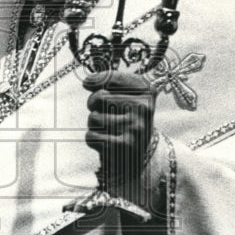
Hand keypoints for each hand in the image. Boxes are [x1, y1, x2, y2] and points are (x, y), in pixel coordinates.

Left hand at [83, 70, 156, 195]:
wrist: (141, 157)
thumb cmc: (128, 121)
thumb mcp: (128, 98)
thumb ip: (108, 83)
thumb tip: (87, 81)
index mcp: (147, 92)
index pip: (112, 77)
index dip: (97, 79)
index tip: (89, 82)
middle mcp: (143, 108)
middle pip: (99, 97)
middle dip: (93, 104)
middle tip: (105, 112)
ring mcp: (133, 128)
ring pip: (93, 118)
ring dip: (94, 125)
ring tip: (109, 129)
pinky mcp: (122, 147)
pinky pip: (91, 136)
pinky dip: (93, 139)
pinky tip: (106, 142)